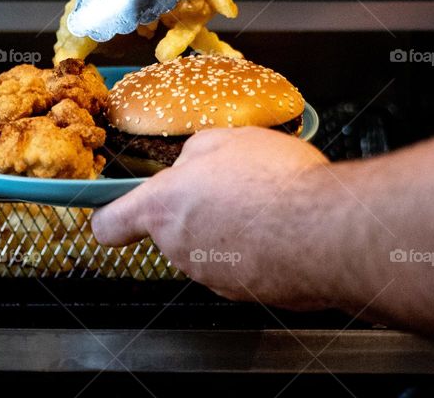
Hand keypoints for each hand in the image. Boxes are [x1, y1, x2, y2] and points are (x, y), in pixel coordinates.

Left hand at [91, 127, 336, 308]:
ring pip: (210, 248)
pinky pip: (242, 267)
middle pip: (172, 231)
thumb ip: (195, 153)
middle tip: (232, 186)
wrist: (325, 231)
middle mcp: (180, 248)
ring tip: (267, 204)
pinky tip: (283, 229)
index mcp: (163, 207)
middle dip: (197, 210)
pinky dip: (257, 250)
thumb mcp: (226, 138)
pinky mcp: (246, 294)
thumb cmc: (274, 182)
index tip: (113, 212)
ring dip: (230, 228)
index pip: (109, 225)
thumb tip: (191, 163)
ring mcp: (213, 277)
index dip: (108, 217)